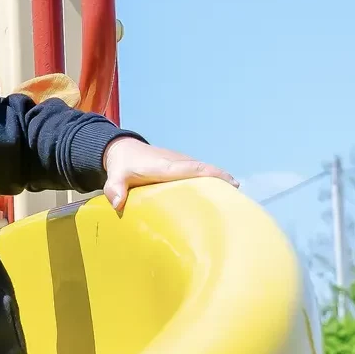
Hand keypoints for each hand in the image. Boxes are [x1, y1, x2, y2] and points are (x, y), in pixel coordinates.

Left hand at [101, 137, 236, 211]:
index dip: (213, 175)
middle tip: (239, 199)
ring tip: (233, 200)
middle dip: (222, 181)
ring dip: (218, 181)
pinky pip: (198, 172)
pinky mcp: (179, 164)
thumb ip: (115, 189)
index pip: (194, 169)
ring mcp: (180, 162)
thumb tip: (117, 204)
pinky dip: (209, 179)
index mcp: (166, 167)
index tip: (232, 183)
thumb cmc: (120, 166)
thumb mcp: (115, 177)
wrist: (121, 149)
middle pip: (204, 171)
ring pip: (203, 171)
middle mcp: (177, 162)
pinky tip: (217, 194)